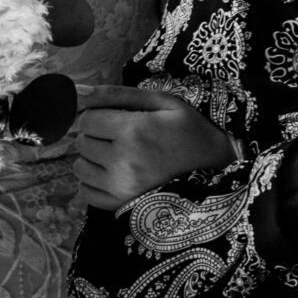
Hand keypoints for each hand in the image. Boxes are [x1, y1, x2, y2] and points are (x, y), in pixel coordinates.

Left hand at [70, 84, 243, 211]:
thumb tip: (80, 91)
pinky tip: (112, 175)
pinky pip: (86, 193)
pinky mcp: (122, 206)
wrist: (217, 170)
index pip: (87, 120)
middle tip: (118, 136)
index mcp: (133, 131)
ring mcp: (121, 187)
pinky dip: (93, 184)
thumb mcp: (163, 103)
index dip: (98, 116)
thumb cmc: (190, 131)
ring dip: (92, 159)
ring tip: (115, 156)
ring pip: (80, 168)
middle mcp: (123, 161)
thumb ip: (119, 94)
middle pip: (82, 143)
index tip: (114, 118)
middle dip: (95, 135)